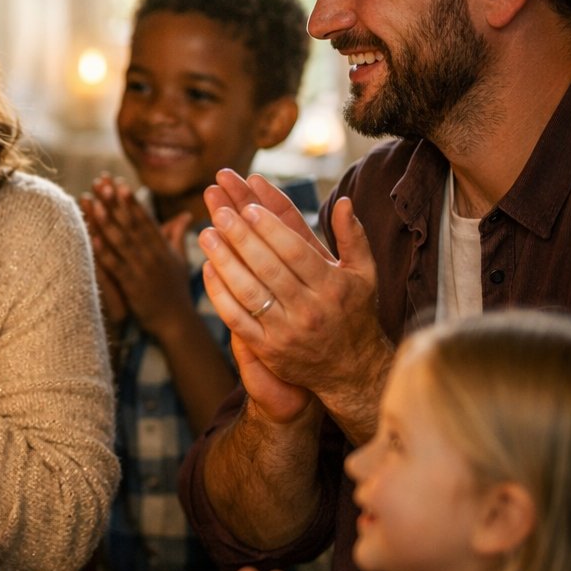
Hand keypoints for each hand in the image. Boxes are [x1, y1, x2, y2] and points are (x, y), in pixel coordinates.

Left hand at [82, 176, 191, 338]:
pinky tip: (91, 238)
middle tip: (100, 183)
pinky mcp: (133, 286)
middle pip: (131, 224)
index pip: (145, 219)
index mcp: (162, 248)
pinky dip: (103, 251)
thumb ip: (178, 235)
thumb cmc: (177, 291)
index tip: (118, 183)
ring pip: (121, 241)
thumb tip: (185, 215)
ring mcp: (142, 270)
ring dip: (106, 221)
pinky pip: (115, 266)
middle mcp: (153, 255)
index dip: (131, 201)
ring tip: (93, 203)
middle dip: (114, 203)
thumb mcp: (180, 260)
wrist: (176, 322)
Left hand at [198, 172, 391, 435]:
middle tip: (219, 213)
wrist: (352, 370)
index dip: (270, 228)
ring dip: (224, 261)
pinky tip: (208, 268)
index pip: (295, 251)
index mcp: (332, 286)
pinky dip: (219, 293)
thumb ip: (353, 237)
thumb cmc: (354, 312)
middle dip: (241, 238)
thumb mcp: (364, 274)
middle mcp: (310, 309)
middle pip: (268, 267)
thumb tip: (343, 201)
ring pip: (248, 291)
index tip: (249, 207)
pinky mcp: (268, 349)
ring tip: (206, 234)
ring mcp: (286, 331)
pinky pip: (236, 318)